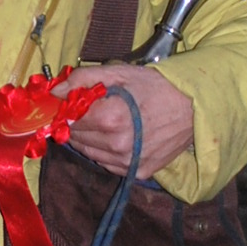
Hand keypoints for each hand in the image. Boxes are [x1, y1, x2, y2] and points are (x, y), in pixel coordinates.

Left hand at [63, 64, 194, 177]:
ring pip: (89, 153)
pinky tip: (116, 137)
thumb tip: (53, 93)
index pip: (68, 121)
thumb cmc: (156, 86)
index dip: (65, 110)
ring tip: (104, 122)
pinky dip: (105, 151)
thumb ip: (82, 80)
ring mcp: (127, 162)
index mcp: (110, 118)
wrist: (193, 107)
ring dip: (89, 139)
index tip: (68, 103)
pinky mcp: (137, 171)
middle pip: (76, 138)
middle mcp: (117, 145)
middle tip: (88, 111)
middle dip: (76, 124)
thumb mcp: (118, 73)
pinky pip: (108, 164)